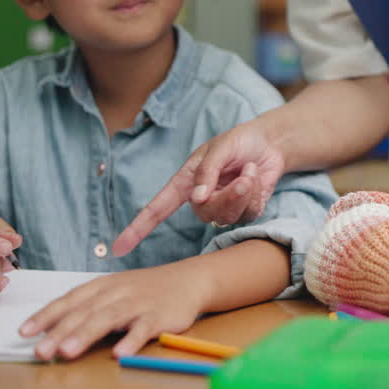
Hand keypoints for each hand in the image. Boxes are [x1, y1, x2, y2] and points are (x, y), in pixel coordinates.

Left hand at [19, 265, 206, 359]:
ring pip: (108, 318)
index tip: (24, 332)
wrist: (188, 280)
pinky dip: (132, 340)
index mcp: (102, 286)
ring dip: (86, 335)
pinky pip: (144, 329)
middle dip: (60, 332)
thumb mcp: (113, 292)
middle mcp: (117, 292)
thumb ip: (87, 308)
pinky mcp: (160, 316)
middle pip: (85, 312)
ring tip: (67, 352)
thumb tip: (52, 330)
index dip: (46, 316)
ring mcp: (139, 303)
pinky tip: (120, 354)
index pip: (69, 300)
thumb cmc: (145, 289)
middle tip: (40, 351)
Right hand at [112, 118, 284, 256]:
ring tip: (250, 170)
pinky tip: (256, 177)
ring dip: (244, 192)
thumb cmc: (239, 141)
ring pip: (228, 216)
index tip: (119, 247)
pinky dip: (256, 193)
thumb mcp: (220, 147)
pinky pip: (248, 214)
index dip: (138, 228)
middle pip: (206, 214)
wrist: (269, 143)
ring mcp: (223, 208)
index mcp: (185, 183)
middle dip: (228, 195)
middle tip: (244, 174)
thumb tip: (196, 199)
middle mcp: (202, 199)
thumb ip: (207, 171)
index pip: (158, 208)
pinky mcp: (244, 212)